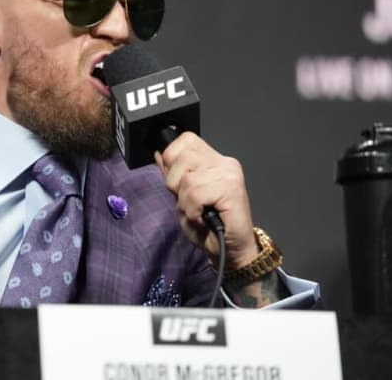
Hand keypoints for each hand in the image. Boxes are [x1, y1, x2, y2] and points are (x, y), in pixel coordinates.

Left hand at [155, 131, 257, 269]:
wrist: (230, 251)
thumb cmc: (208, 226)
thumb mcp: (182, 197)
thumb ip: (172, 175)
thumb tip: (158, 153)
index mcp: (213, 160)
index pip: (185, 140)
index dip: (172, 160)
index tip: (177, 184)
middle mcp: (223, 162)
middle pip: (180, 158)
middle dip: (175, 184)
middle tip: (189, 203)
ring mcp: (229, 174)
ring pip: (186, 179)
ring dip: (185, 202)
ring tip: (197, 212)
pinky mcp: (232, 189)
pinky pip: (195, 194)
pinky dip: (193, 211)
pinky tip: (203, 218)